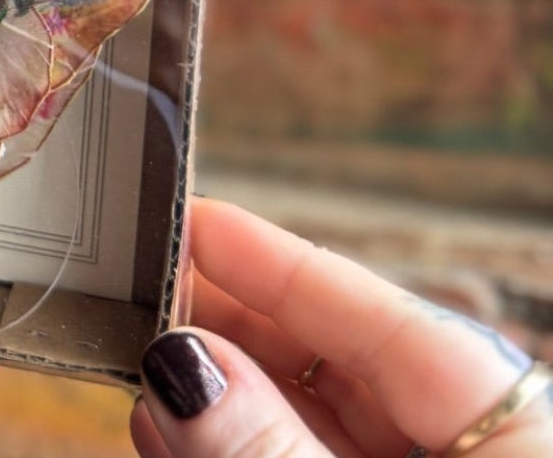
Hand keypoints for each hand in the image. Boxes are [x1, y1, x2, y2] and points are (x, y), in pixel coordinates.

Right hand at [131, 199, 548, 457]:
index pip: (379, 315)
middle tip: (138, 302)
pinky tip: (176, 436)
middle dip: (232, 331)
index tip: (183, 218)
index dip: (272, 261)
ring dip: (221, 397)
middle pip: (338, 364)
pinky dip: (241, 447)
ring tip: (143, 378)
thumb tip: (180, 361)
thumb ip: (276, 449)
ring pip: (313, 420)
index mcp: (516, 425)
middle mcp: (475, 449)